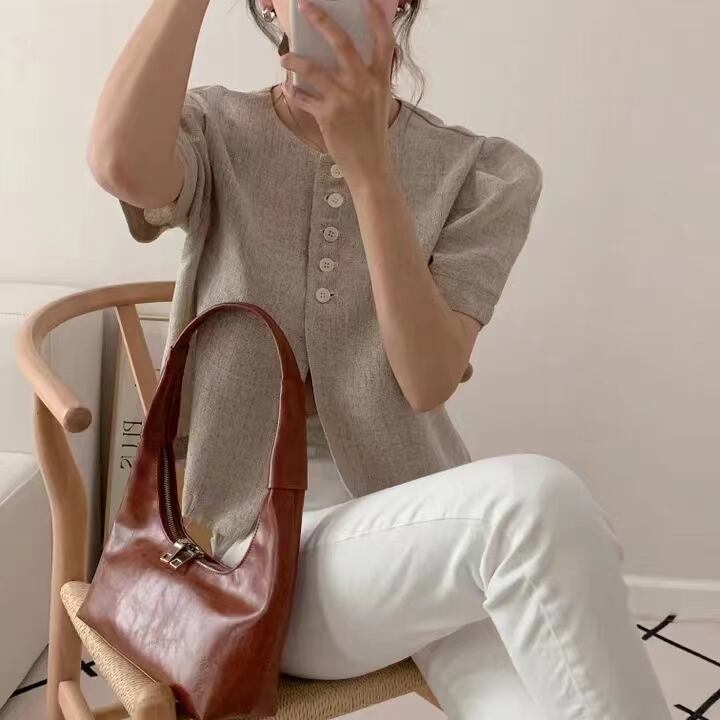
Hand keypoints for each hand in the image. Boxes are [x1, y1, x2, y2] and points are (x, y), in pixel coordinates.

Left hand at [279, 0, 396, 188]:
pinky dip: (293, 92)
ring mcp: (345, 99)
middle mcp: (364, 85)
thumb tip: (338, 60)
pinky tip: (289, 89)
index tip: (365, 0)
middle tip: (306, 6)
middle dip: (321, 20)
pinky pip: (303, 97)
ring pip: (312, 68)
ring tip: (284, 59)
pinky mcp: (328, 115)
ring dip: (294, 60)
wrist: (370, 167)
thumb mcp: (377, 102)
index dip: (376, 17)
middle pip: (342, 43)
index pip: (384, 40)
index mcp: (380, 80)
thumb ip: (365, 80)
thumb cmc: (372, 134)